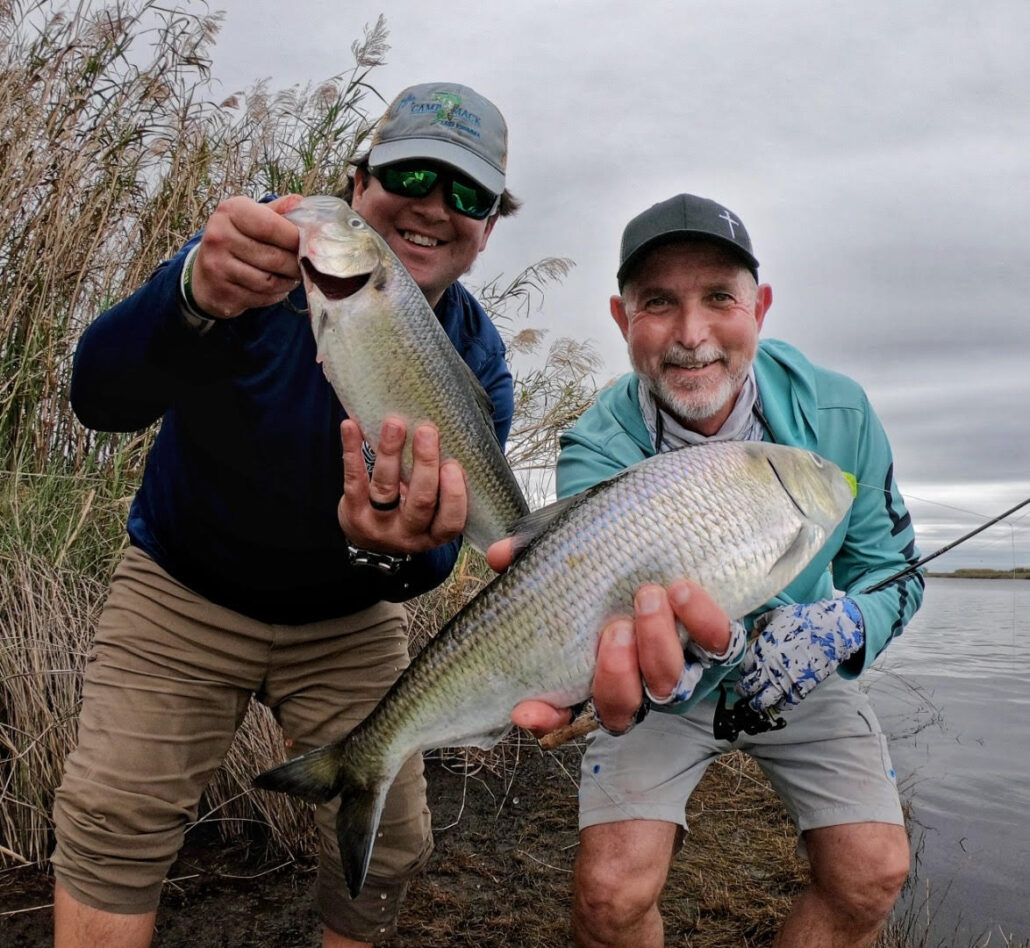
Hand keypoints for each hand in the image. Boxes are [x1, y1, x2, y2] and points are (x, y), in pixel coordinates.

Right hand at [189, 195, 302, 318]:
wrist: (204, 274)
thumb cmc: (237, 239)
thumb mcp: (252, 217)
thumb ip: (277, 211)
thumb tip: (300, 202)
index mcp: (230, 211)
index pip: (271, 226)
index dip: (295, 238)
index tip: (308, 244)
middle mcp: (219, 237)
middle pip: (275, 258)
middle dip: (296, 264)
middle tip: (304, 265)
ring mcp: (217, 267)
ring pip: (270, 282)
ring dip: (288, 281)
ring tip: (292, 276)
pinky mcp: (221, 293)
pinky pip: (262, 297)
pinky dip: (276, 295)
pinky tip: (276, 287)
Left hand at [338, 417, 467, 553]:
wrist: (370, 539)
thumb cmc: (410, 515)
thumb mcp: (431, 514)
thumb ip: (440, 488)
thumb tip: (443, 437)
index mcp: (435, 534)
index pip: (450, 521)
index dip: (453, 495)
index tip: (453, 465)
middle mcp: (408, 533)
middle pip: (420, 501)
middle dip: (425, 464)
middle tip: (427, 431)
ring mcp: (378, 524)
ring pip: (386, 487)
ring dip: (390, 452)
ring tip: (394, 425)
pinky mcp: (353, 511)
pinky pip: (354, 479)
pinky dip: (352, 450)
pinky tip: (350, 426)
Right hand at [486, 539, 738, 737]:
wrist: (682, 533)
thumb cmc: (616, 554)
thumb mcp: (570, 549)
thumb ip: (533, 553)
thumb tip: (499, 556)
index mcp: (593, 665)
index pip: (563, 710)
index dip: (545, 717)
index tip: (524, 709)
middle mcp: (634, 677)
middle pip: (621, 708)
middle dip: (615, 675)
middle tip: (613, 630)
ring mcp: (677, 663)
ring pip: (667, 683)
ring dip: (656, 644)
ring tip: (648, 596)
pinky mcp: (717, 639)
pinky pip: (716, 644)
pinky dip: (699, 620)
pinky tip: (682, 589)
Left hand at [736, 598, 864, 710]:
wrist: (828, 631)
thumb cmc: (802, 619)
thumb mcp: (777, 614)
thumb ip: (762, 621)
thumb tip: (755, 626)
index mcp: (759, 651)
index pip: (743, 668)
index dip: (743, 671)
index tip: (746, 671)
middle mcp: (768, 669)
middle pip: (747, 687)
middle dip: (744, 689)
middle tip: (744, 690)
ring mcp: (783, 681)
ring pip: (761, 701)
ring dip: (756, 703)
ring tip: (755, 702)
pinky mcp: (800, 690)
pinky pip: (785, 705)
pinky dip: (780, 705)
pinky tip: (778, 701)